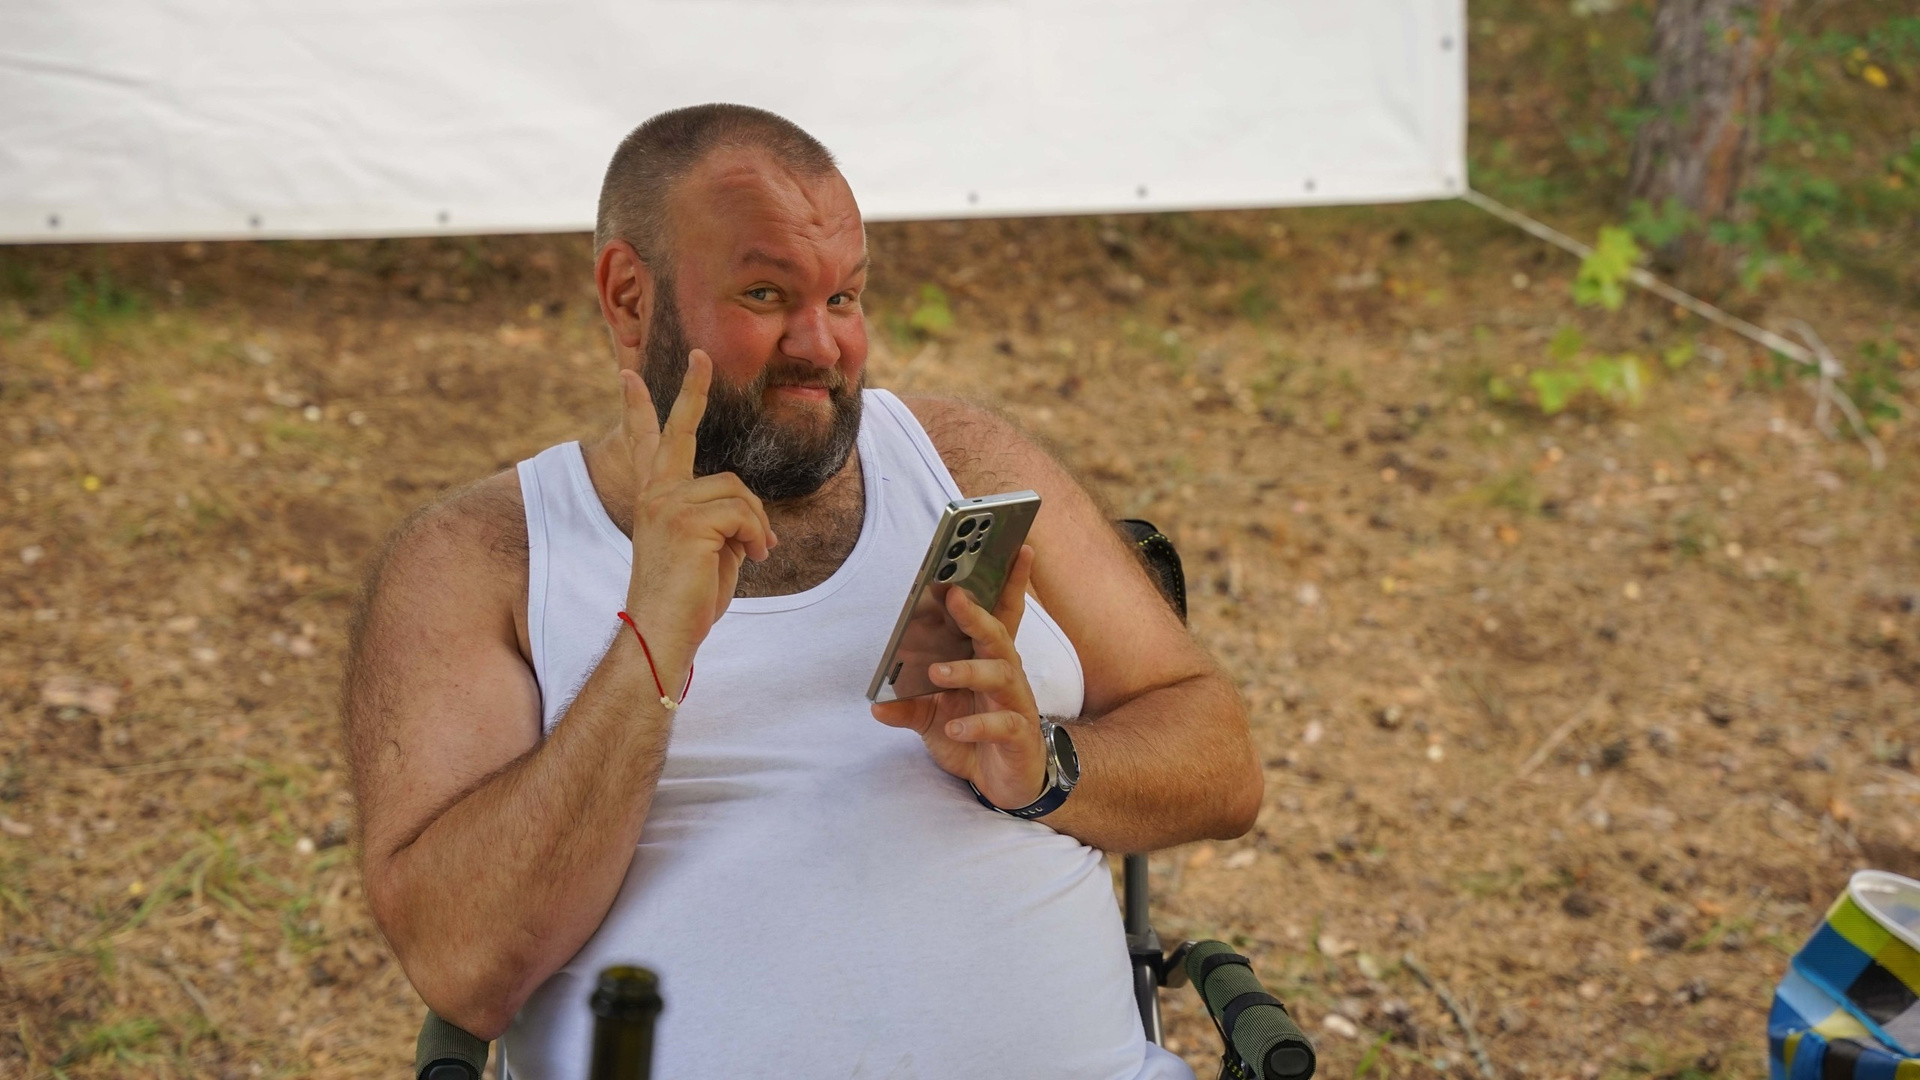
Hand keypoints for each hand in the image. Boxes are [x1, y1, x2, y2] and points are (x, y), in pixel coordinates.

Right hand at [619, 351, 776, 678]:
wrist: (663, 633)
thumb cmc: (689, 601)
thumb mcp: (711, 551)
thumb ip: (724, 522)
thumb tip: (757, 520)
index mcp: (656, 499)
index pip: (647, 445)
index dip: (639, 409)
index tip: (627, 375)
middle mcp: (655, 494)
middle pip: (678, 431)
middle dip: (691, 390)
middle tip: (699, 356)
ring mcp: (666, 504)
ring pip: (737, 490)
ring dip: (755, 525)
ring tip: (751, 554)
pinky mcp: (685, 519)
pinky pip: (743, 513)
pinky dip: (756, 538)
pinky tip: (750, 559)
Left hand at [871, 546, 1047, 808]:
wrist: (1004, 784)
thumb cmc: (972, 738)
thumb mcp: (933, 720)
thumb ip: (908, 708)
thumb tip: (875, 705)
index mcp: (988, 661)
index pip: (1002, 614)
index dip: (1012, 580)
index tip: (1018, 546)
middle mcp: (1007, 675)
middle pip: (997, 635)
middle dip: (976, 613)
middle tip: (953, 595)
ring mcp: (1015, 704)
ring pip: (1000, 673)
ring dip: (967, 670)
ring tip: (938, 673)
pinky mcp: (1018, 735)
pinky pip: (1002, 724)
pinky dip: (976, 725)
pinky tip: (954, 729)